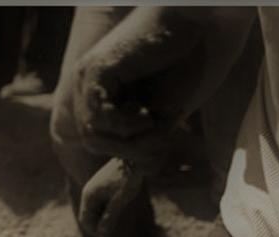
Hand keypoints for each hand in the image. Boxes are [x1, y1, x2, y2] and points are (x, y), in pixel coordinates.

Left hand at [69, 13, 200, 159]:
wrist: (193, 23)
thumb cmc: (183, 63)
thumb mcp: (162, 111)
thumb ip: (148, 138)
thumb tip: (144, 171)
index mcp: (97, 94)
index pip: (98, 140)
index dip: (127, 152)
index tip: (158, 144)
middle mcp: (86, 86)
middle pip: (91, 141)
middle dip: (127, 150)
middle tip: (159, 140)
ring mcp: (86, 78)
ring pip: (92, 134)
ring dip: (128, 140)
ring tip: (155, 124)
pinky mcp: (95, 71)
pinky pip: (99, 117)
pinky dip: (125, 124)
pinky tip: (147, 113)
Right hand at [78, 158, 144, 236]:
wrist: (134, 156)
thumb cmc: (128, 177)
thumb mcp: (120, 199)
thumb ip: (110, 216)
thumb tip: (102, 233)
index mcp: (89, 196)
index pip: (85, 220)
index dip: (94, 231)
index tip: (108, 236)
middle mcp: (88, 192)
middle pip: (88, 216)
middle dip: (98, 225)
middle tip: (112, 233)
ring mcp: (94, 188)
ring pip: (94, 209)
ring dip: (102, 218)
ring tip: (116, 220)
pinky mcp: (102, 185)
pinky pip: (100, 203)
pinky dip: (106, 210)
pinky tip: (117, 209)